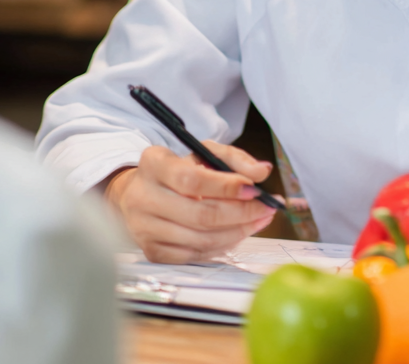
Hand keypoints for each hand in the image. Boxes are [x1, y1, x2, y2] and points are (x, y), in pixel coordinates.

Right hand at [105, 142, 277, 262]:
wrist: (141, 191)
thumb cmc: (178, 169)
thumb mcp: (204, 152)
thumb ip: (235, 159)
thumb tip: (262, 172)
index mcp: (154, 164)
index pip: (192, 180)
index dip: (226, 187)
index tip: (255, 190)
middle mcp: (143, 197)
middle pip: (200, 214)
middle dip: (241, 213)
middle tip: (267, 207)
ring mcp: (145, 229)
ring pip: (200, 239)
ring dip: (237, 232)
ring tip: (259, 219)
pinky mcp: (152, 251)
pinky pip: (195, 255)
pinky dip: (222, 246)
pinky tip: (238, 233)